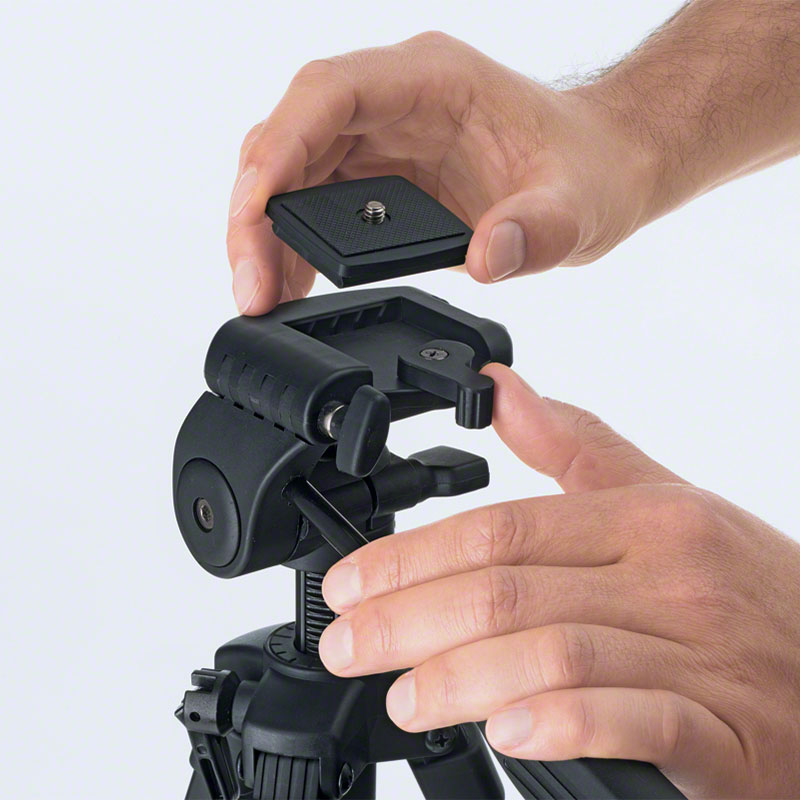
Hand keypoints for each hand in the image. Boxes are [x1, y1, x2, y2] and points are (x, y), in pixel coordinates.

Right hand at [227, 32, 655, 313]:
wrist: (601, 170)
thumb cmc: (588, 166)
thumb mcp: (578, 203)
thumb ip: (537, 230)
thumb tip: (486, 257)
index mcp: (431, 80)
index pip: (327, 94)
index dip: (280, 146)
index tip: (255, 207)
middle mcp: (394, 103)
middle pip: (290, 139)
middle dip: (256, 212)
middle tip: (251, 285)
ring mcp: (382, 141)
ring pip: (291, 175)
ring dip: (265, 235)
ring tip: (263, 297)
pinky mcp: (381, 181)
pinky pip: (316, 206)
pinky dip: (294, 247)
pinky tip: (291, 287)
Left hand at [318, 364, 799, 797]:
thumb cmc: (748, 587)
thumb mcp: (666, 502)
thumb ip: (577, 447)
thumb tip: (501, 388)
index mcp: (645, 519)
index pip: (502, 528)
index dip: (411, 556)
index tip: (350, 583)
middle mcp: (668, 577)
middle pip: (510, 590)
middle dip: (409, 619)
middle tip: (346, 643)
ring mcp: (699, 655)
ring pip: (556, 653)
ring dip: (463, 678)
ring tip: (401, 697)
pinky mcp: (728, 733)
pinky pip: (637, 722)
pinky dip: (565, 726)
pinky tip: (507, 733)